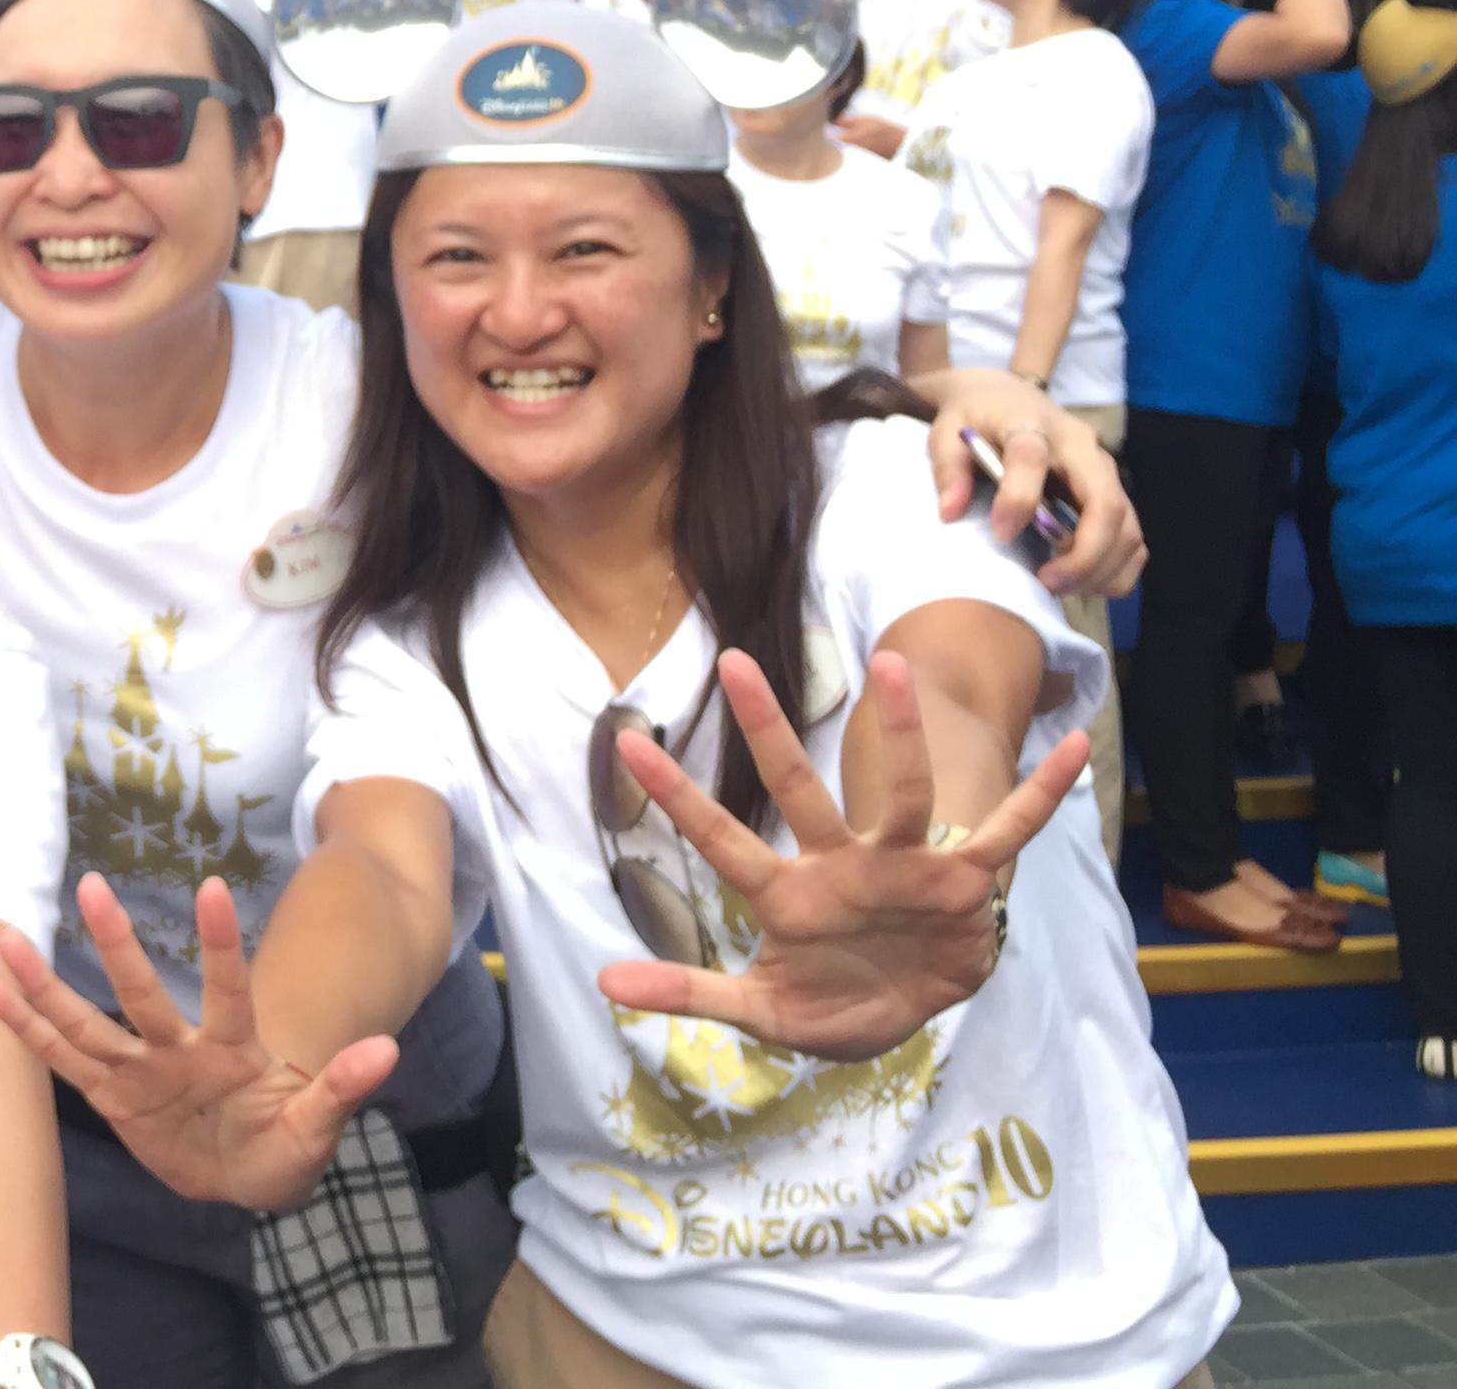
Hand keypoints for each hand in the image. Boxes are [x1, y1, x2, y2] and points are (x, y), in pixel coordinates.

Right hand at [0, 873, 396, 1213]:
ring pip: (88, 1020)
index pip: (227, 990)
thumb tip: (387, 1049)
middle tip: (91, 883)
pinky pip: (65, 1061)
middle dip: (118, 943)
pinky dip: (29, 1031)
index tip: (211, 886)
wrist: (244, 1174)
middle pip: (142, 992)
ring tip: (6, 938)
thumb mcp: (316, 1128)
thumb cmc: (282, 1146)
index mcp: (235, 1050)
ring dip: (48, 984)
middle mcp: (180, 1047)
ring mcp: (142, 1069)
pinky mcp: (113, 1097)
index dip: (219, 944)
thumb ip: (340, 1088)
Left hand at [599, 650, 1085, 1062]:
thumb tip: (604, 983)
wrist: (903, 1014)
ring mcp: (903, 865)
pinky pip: (1007, 833)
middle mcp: (841, 863)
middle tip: (731, 661)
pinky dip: (1040, 794)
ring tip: (893, 667)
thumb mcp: (760, 1011)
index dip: (676, 797)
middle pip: (797, 790)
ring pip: (900, 792)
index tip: (626, 744)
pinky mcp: (962, 882)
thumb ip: (690, 993)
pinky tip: (1071, 746)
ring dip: (900, 734)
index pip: (721, 841)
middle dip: (767, 730)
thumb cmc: (827, 1001)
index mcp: (787, 896)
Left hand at [919, 371, 1140, 596]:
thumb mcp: (946, 432)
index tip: (1001, 534)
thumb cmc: (975, 418)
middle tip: (1046, 584)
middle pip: (1105, 503)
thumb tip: (950, 512)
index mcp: (1030, 424)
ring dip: (1102, 568)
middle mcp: (1080, 446)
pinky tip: (1084, 586)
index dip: (1018, 498)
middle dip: (1084, 554)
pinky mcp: (1114, 491)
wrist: (1005, 396)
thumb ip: (948, 469)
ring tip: (1059, 589)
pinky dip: (1118, 569)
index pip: (1031, 456)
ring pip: (1128, 526)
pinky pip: (1133, 538)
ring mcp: (1104, 470)